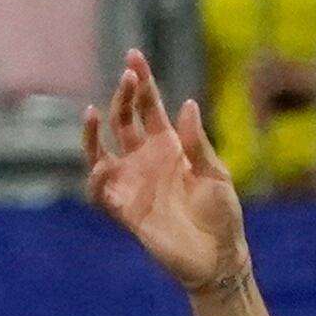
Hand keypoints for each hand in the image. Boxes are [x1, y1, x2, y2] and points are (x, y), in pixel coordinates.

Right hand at [85, 50, 248, 293]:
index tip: (133, 57)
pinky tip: (101, 165)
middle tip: (127, 76)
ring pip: (102, 151)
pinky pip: (101, 192)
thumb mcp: (215, 173)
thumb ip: (197, 142)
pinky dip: (95, 178)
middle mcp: (147, 160)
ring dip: (93, 132)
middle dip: (123, 96)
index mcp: (170, 146)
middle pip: (125, 119)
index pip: (150, 106)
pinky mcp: (125, 210)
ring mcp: (133, 183)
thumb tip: (186, 104)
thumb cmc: (222, 215)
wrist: (219, 258)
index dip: (142, 82)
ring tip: (92, 112)